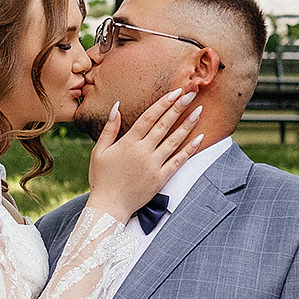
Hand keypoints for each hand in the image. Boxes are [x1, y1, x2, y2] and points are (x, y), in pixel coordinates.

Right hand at [86, 89, 204, 222]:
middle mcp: (143, 151)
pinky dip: (189, 149)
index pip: (149, 117)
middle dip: (178, 108)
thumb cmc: (102, 179)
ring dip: (187, 125)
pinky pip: (178, 161)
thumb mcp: (99, 151)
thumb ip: (109, 129)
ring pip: (174, 141)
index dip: (163, 103)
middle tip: (191, 94)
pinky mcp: (161, 178)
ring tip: (199, 111)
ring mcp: (154, 165)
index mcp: (128, 142)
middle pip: (164, 125)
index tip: (175, 92)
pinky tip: (199, 138)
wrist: (110, 206)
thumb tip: (117, 107)